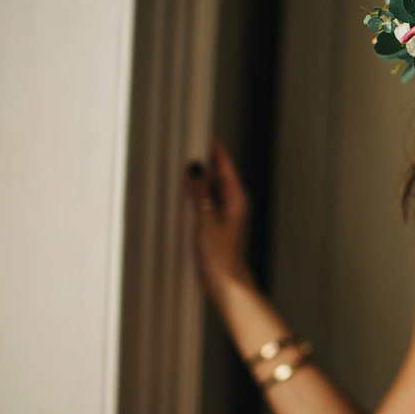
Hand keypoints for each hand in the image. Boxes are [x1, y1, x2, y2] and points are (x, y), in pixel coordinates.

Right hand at [183, 138, 255, 299]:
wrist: (225, 283)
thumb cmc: (221, 256)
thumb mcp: (206, 220)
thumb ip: (200, 192)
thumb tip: (194, 168)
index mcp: (236, 197)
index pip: (224, 163)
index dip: (213, 146)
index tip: (201, 130)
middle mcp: (231, 202)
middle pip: (216, 173)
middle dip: (202, 159)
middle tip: (184, 144)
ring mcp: (222, 213)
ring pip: (208, 187)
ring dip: (196, 178)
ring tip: (178, 164)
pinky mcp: (213, 224)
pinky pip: (203, 201)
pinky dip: (193, 195)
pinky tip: (180, 193)